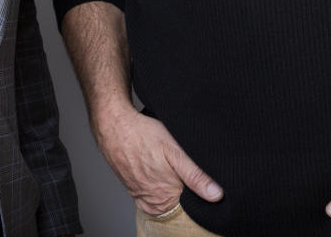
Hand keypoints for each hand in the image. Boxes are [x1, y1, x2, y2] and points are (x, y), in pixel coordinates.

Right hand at [93, 102, 222, 215]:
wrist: (114, 126)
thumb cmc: (144, 134)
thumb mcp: (175, 151)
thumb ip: (195, 175)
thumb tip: (216, 195)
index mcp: (168, 195)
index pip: (193, 203)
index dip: (199, 189)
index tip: (199, 175)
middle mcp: (154, 200)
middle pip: (179, 200)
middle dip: (184, 187)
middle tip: (179, 164)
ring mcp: (143, 195)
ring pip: (165, 197)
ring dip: (170, 186)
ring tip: (167, 165)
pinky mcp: (133, 189)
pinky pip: (151, 195)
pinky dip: (157, 187)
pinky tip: (157, 171)